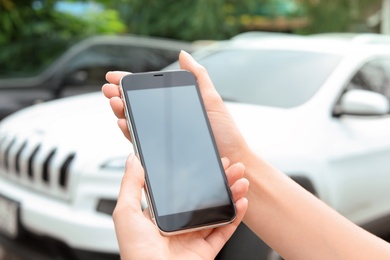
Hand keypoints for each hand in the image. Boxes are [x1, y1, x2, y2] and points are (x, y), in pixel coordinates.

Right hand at [102, 51, 251, 163]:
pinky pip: (141, 141)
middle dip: (119, 96)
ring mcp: (162, 136)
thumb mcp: (211, 99)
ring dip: (121, 111)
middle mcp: (166, 120)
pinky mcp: (162, 152)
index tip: (113, 77)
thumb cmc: (225, 132)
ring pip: (135, 122)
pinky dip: (128, 131)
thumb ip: (197, 77)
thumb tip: (183, 54)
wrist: (231, 160)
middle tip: (109, 90)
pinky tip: (123, 123)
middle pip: (136, 106)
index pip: (147, 92)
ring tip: (115, 102)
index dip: (128, 84)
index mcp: (174, 106)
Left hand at [113, 154, 248, 259]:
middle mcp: (178, 226)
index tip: (208, 162)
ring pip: (216, 212)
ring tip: (240, 181)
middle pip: (203, 199)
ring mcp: (193, 238)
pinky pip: (224, 231)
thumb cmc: (136, 253)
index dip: (196, 175)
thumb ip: (131, 186)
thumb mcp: (127, 214)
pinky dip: (236, 218)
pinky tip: (242, 203)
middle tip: (231, 167)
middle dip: (219, 181)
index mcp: (160, 216)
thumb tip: (133, 160)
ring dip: (231, 196)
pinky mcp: (205, 251)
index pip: (182, 190)